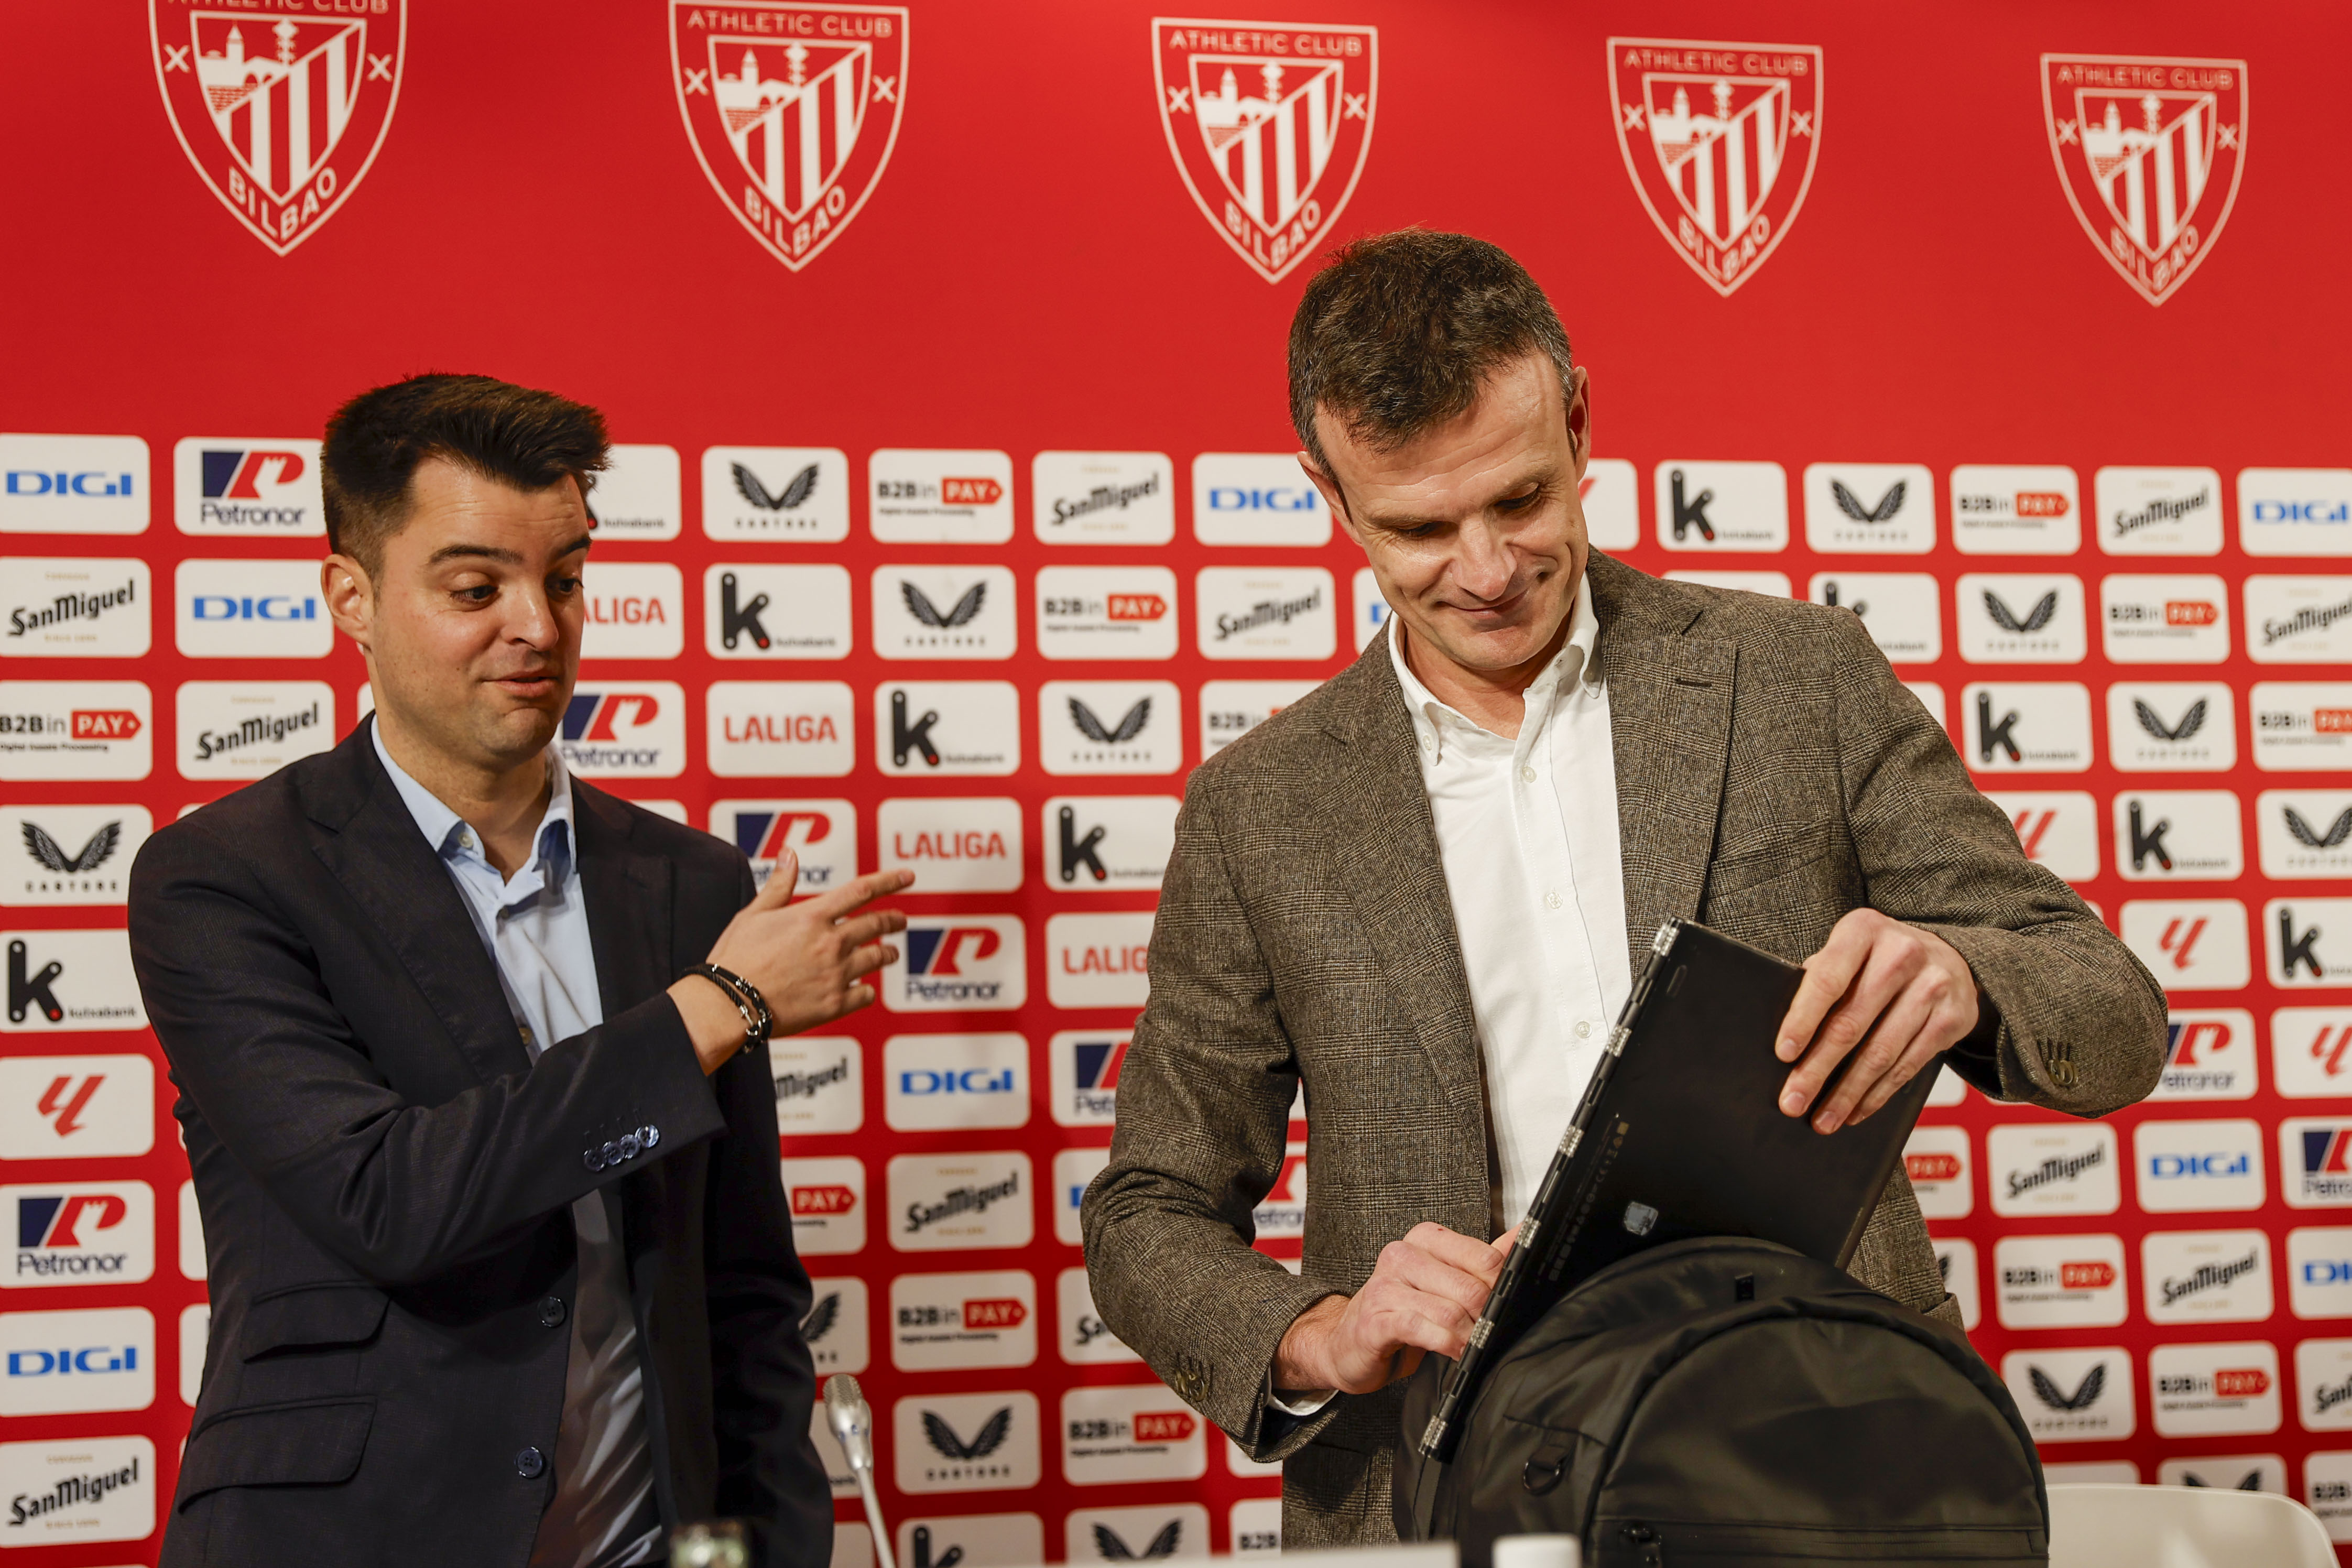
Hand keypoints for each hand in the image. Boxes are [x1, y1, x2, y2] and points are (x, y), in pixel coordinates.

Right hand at [667, 853, 910, 1073]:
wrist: (728, 1004)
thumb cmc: (736, 958)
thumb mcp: (754, 914)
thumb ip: (779, 884)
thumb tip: (790, 853)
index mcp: (812, 916)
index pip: (861, 891)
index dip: (889, 881)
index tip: (908, 876)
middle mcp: (830, 943)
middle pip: (877, 925)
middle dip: (894, 920)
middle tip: (901, 921)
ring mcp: (836, 974)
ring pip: (877, 958)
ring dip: (886, 953)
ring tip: (888, 953)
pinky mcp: (834, 1004)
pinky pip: (865, 994)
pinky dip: (866, 990)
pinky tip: (862, 989)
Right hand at [1272, 1222, 1517, 1395]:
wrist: (1349, 1342)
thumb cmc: (1402, 1310)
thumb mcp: (1444, 1280)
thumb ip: (1483, 1258)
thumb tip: (1525, 1234)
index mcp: (1425, 1239)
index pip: (1484, 1256)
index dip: (1501, 1287)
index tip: (1502, 1307)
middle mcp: (1402, 1254)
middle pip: (1471, 1286)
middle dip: (1486, 1317)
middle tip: (1488, 1334)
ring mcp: (1385, 1285)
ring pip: (1451, 1311)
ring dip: (1469, 1337)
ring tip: (1472, 1347)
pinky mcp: (1375, 1319)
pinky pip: (1423, 1330)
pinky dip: (1447, 1346)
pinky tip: (1453, 1353)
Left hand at [1775, 908, 1976, 1133]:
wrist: (1948, 957)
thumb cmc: (1878, 959)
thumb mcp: (1849, 952)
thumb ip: (1819, 979)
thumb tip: (1784, 1036)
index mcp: (1863, 930)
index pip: (1826, 980)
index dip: (1803, 1020)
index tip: (1784, 1054)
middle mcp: (1902, 953)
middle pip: (1851, 1023)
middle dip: (1817, 1069)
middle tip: (1793, 1101)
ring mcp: (1933, 986)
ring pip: (1881, 1053)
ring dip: (1847, 1093)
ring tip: (1823, 1119)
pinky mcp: (1954, 1018)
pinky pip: (1908, 1065)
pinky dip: (1878, 1093)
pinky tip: (1857, 1110)